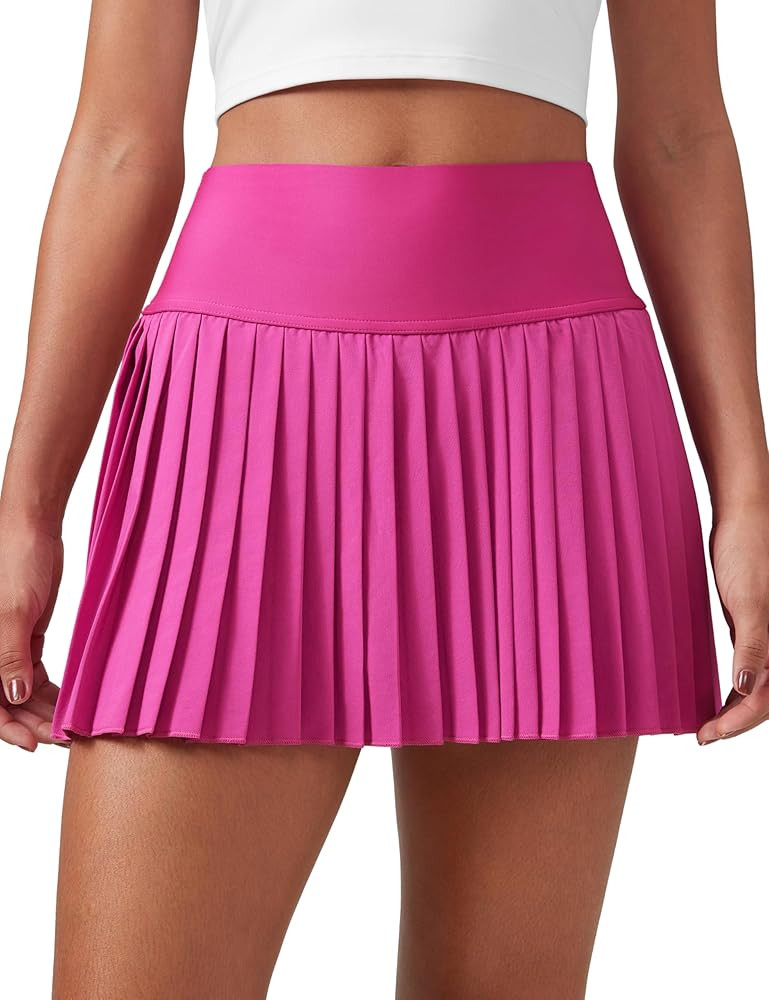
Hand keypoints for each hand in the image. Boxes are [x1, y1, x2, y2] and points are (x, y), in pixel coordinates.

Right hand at [0, 506, 64, 751]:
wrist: (33, 530)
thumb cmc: (14, 562)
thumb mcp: (14, 611)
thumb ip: (10, 655)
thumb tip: (13, 698)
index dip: (8, 730)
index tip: (36, 744)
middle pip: (6, 703)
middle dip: (33, 723)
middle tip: (65, 737)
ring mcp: (7, 647)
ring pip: (22, 693)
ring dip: (45, 711)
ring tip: (72, 726)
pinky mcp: (26, 638)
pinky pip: (34, 676)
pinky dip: (52, 691)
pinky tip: (71, 702)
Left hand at [697, 502, 768, 743]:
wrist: (744, 517)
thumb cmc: (750, 552)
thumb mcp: (749, 601)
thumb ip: (752, 646)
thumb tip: (746, 688)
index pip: (765, 700)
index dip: (737, 722)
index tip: (706, 734)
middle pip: (765, 699)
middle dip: (736, 721)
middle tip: (704, 736)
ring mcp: (768, 635)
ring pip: (759, 684)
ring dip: (736, 706)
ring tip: (708, 723)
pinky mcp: (753, 624)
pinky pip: (750, 664)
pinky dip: (736, 684)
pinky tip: (718, 694)